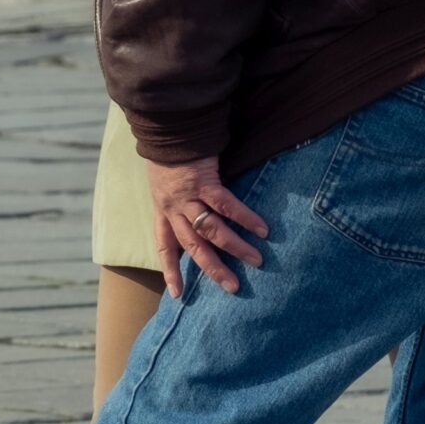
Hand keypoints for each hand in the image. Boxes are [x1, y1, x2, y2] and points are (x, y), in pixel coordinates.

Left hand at [148, 158, 268, 299]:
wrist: (167, 129)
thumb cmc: (169, 156)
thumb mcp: (164, 185)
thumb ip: (178, 205)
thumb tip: (196, 223)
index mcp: (162, 211)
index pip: (164, 247)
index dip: (171, 270)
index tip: (178, 294)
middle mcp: (173, 208)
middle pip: (193, 247)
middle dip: (213, 269)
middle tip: (233, 287)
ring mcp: (188, 196)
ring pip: (211, 230)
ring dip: (235, 247)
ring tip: (256, 260)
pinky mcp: (204, 181)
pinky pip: (226, 205)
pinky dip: (245, 218)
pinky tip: (262, 229)